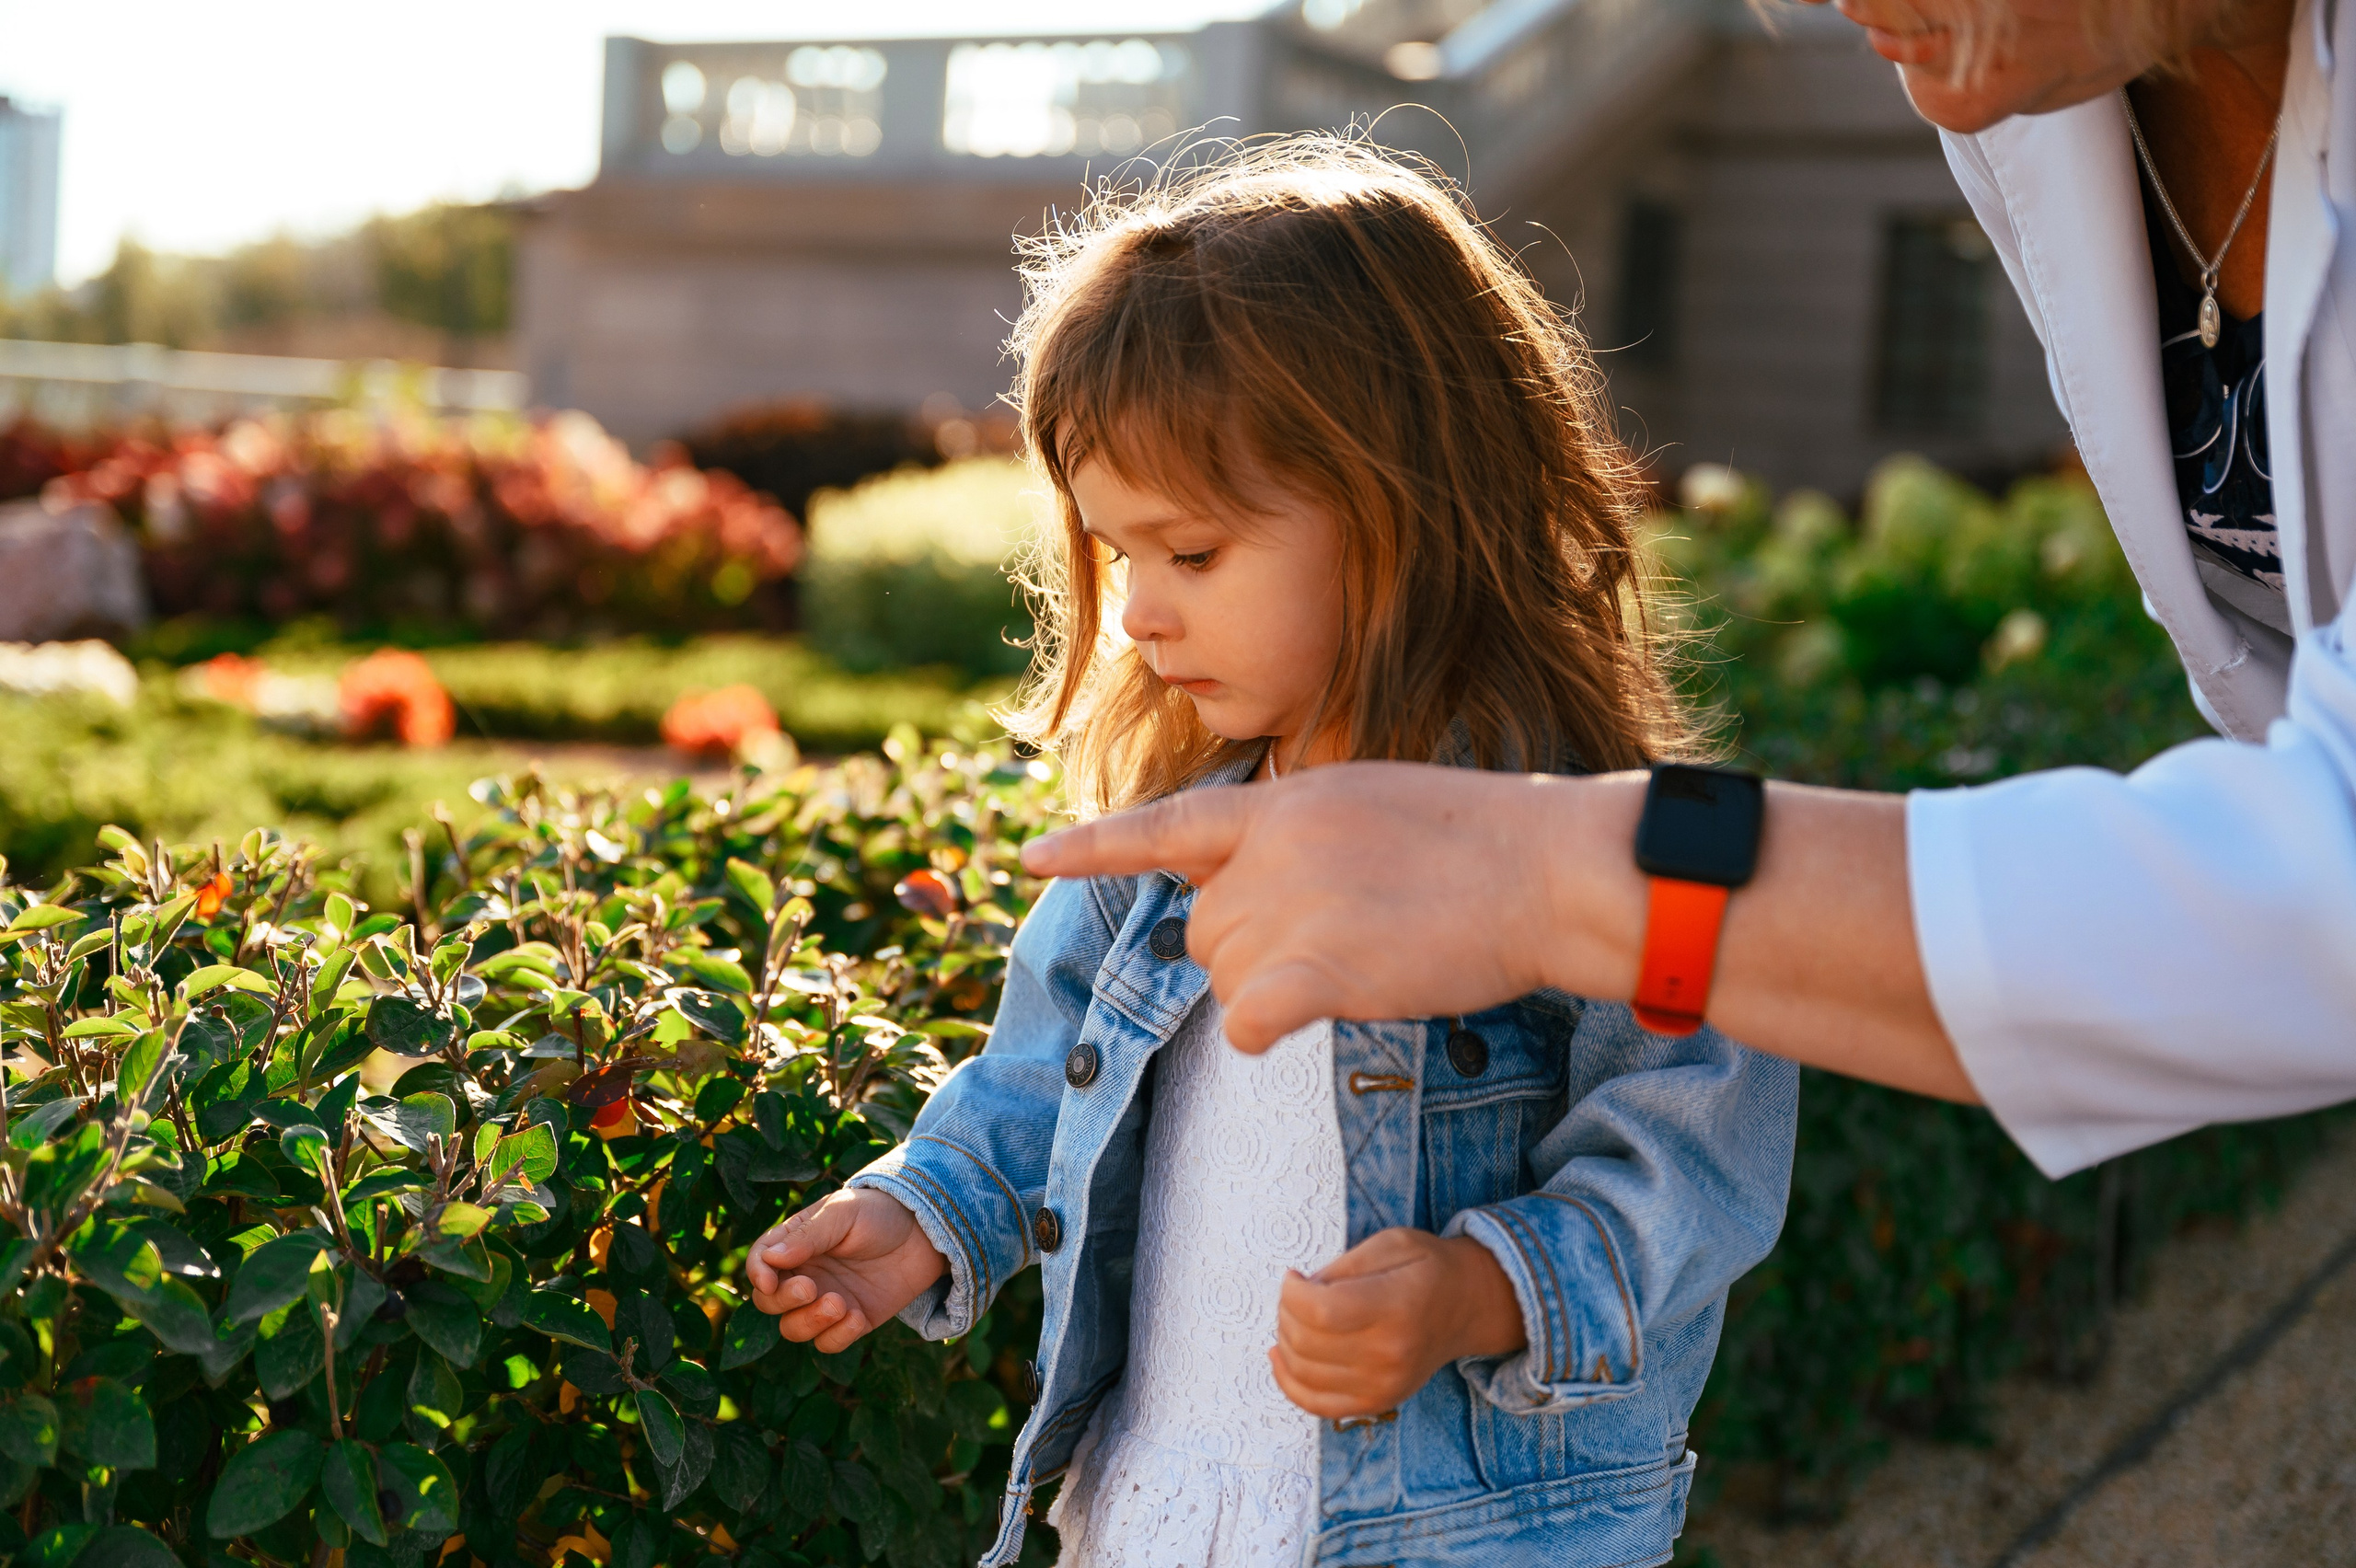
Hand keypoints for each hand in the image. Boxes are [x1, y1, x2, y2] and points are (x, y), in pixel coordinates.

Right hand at [744, 1188, 947, 1353]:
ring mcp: (826, 1301)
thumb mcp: (843, 1214)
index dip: (757, 1274)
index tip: (771, 1281)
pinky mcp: (851, 1321)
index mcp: (794, 1244)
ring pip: (794, 1329)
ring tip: (840, 1304)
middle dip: (784, 1301)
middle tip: (811, 1288)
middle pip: (769, 1302)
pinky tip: (857, 1316)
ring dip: (809, 1322)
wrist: (926, 1233)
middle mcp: (805, 1274)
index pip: (760, 1262)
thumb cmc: (880, 1213)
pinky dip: (837, 1337)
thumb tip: (769, 1259)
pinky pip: (829, 1343)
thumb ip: (808, 1236)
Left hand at [1021, 761, 1970, 1102]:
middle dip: (1250, 953)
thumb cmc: (1487, 843)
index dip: (1094, 849)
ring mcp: (1284, 908)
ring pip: (1222, 983)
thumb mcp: (1377, 805)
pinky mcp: (1309, 971)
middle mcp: (1266, 851)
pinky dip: (1270, 1031)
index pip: (1168, 827)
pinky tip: (1325, 1011)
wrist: (1547, 869)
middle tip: (1342, 944)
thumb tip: (1266, 888)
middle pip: (1201, 933)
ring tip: (1361, 964)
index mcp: (1284, 804)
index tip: (1028, 860)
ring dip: (1273, 993)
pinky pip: (1243, 1025)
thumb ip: (1308, 840)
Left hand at [1269, 1227, 1525, 1418]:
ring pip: (1303, 1373)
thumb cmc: (1427, 1268)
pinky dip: (1288, 1381)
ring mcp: (1383, 1386)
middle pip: (1306, 1342)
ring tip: (1297, 1316)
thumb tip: (1301, 1290)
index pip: (1320, 1312)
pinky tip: (1281, 1355)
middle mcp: (1390, 1355)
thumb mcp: (1390, 1243)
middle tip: (1297, 1293)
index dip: (1291, 1292)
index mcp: (1396, 1307)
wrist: (1468, 1306)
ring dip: (1285, 1340)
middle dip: (1286, 1311)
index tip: (1293, 1276)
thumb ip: (1343, 1267)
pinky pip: (1315, 1404)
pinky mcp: (1376, 1402)